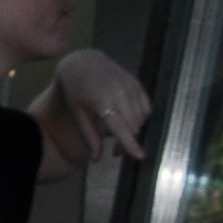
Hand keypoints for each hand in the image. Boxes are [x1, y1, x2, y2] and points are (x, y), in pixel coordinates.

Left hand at [54, 48, 150, 162]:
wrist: (84, 63)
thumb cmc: (76, 91)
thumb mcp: (78, 114)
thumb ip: (89, 137)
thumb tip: (96, 160)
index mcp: (102, 101)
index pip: (120, 126)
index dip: (130, 143)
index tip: (140, 156)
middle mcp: (120, 92)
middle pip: (133, 126)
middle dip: (127, 143)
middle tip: (115, 152)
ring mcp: (131, 86)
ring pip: (141, 118)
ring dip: (133, 132)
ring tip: (118, 136)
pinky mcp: (137, 84)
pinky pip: (146, 107)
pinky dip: (140, 118)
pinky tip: (127, 121)